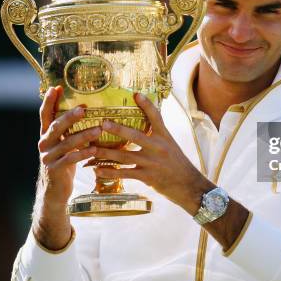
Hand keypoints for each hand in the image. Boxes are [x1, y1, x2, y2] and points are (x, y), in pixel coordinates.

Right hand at [37, 86, 100, 209]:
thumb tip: (85, 108)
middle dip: (69, 116)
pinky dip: (83, 153)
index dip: (49, 101)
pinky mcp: (54, 170)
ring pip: (66, 143)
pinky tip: (95, 149)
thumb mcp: (64, 144)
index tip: (55, 88)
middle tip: (84, 109)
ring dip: (83, 135)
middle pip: (56, 126)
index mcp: (46, 134)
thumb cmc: (64, 162)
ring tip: (99, 129)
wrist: (54, 191)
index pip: (45, 114)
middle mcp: (44, 143)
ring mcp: (48, 157)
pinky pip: (70, 159)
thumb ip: (68, 129)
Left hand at [95, 93, 213, 215]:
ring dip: (106, 153)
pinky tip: (97, 171)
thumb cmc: (178, 164)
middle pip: (135, 136)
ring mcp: (152, 163)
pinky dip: (110, 172)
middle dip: (117, 129)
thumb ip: (157, 136)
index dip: (146, 105)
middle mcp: (158, 147)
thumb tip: (144, 124)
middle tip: (102, 123)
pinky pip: (125, 174)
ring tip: (91, 149)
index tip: (136, 95)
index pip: (156, 117)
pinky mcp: (147, 177)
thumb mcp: (170, 145)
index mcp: (165, 136)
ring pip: (125, 156)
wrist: (189, 185)